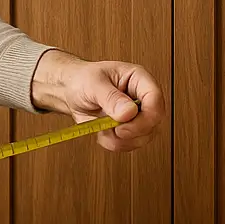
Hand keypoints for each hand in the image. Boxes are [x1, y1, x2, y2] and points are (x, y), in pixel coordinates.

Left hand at [30, 49, 163, 151]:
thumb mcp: (92, 84)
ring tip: (101, 127)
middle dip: (132, 131)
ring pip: (143, 137)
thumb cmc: (81, 80)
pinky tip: (101, 132)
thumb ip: (110, 97)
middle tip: (112, 129)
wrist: (69, 92)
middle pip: (153, 122)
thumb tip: (128, 112)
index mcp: (138, 79)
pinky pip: (129, 144)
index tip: (124, 124)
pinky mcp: (129, 130)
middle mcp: (142, 98)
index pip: (155, 99)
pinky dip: (114, 143)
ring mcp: (137, 116)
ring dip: (121, 139)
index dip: (146, 116)